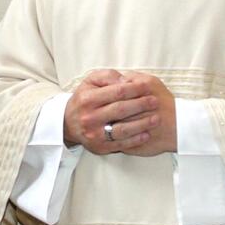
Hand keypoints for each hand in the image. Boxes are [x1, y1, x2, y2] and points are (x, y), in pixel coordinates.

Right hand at [62, 69, 176, 155]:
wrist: (68, 123)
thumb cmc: (84, 99)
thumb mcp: (91, 81)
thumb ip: (108, 76)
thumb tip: (127, 81)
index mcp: (87, 99)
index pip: (116, 92)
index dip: (134, 89)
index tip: (146, 86)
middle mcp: (89, 117)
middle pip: (120, 110)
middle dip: (141, 105)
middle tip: (155, 101)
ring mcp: (94, 134)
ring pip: (122, 130)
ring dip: (142, 124)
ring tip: (156, 118)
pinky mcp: (99, 147)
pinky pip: (121, 144)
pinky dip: (136, 140)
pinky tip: (146, 134)